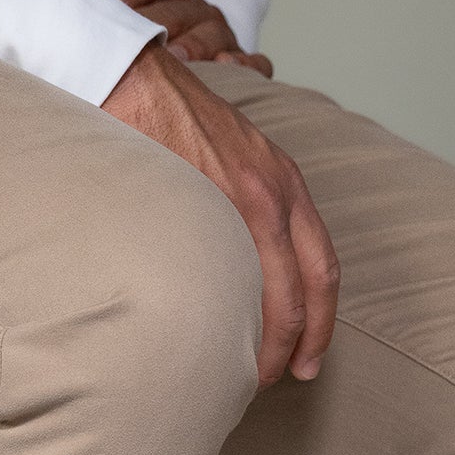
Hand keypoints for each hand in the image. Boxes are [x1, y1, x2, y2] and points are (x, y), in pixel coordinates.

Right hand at [101, 42, 337, 384]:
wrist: (131, 76)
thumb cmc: (166, 120)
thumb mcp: (225, 158)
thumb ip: (240, 205)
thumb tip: (234, 263)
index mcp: (284, 182)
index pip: (322, 265)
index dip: (323, 319)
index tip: (309, 356)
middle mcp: (278, 190)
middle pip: (312, 285)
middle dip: (304, 341)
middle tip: (285, 377)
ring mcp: (248, 196)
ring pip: (279, 289)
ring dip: (269, 340)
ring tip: (249, 374)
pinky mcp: (213, 201)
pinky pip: (237, 275)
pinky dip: (236, 317)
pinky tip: (219, 340)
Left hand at [104, 0, 273, 75]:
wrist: (198, 57)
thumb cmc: (149, 45)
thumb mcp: (127, 17)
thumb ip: (106, 3)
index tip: (98, 10)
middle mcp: (195, 8)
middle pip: (174, 10)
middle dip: (153, 26)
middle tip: (131, 46)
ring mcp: (222, 35)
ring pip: (211, 32)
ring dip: (194, 44)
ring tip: (176, 59)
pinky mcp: (244, 62)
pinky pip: (254, 63)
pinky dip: (245, 65)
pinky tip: (227, 67)